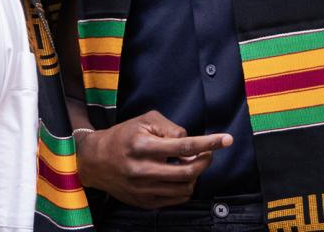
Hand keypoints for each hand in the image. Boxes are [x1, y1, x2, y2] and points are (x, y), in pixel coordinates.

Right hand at [76, 110, 232, 208]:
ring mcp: (144, 190)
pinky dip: (184, 188)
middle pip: (188, 171)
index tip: (227, 139)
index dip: (209, 143)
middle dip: (205, 161)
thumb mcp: (144, 121)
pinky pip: (175, 200)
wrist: (96, 161)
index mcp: (143, 146)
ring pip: (184, 188)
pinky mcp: (144, 203)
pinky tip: (179, 176)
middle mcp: (143, 170)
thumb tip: (190, 143)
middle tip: (207, 153)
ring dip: (195, 175)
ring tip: (190, 163)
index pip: (184, 145)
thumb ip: (170, 128)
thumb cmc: (123, 136)